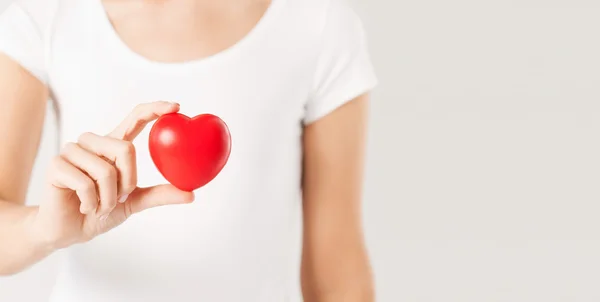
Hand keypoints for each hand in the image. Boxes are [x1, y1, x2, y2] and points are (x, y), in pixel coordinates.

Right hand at [31, 101, 194, 249]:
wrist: (68, 231)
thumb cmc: (100, 211)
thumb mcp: (134, 202)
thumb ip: (159, 194)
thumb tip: (191, 194)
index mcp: (112, 145)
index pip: (135, 118)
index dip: (154, 109)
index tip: (176, 107)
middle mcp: (93, 143)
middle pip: (125, 148)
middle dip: (128, 181)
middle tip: (118, 198)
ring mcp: (72, 151)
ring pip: (106, 170)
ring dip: (108, 197)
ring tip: (99, 206)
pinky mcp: (56, 165)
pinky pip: (85, 183)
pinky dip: (91, 203)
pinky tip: (85, 207)